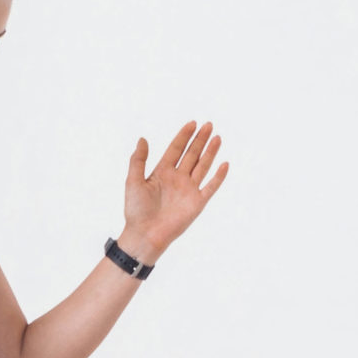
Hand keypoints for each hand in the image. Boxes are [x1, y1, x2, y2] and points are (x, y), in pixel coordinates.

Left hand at [120, 120, 229, 259]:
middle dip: (200, 140)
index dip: (184, 136)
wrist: (145, 234)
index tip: (192, 123)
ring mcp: (188, 190)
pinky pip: (210, 187)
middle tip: (208, 125)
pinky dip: (218, 176)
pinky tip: (224, 164)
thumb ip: (138, 160)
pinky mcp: (197, 203)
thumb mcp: (133, 181)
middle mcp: (177, 178)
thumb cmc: (136, 210)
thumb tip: (142, 139)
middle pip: (191, 154)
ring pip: (202, 166)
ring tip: (217, 137)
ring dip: (210, 152)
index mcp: (162, 172)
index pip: (176, 149)